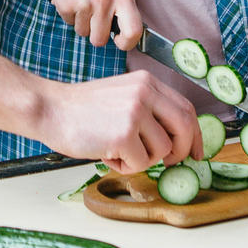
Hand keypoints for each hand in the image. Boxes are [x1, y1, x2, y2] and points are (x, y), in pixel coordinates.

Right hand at [37, 0, 142, 48]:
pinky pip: (68, 22)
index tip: (118, 41)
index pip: (133, 31)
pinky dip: (68, 12)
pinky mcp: (65, 4)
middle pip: (100, 39)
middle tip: (93, 14)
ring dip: (81, 20)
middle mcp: (105, 0)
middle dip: (95, 32)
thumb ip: (122, 3)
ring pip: (82, 32)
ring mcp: (84, 3)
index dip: (127, 43)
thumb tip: (126, 32)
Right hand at [39, 72, 202, 173]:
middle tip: (170, 162)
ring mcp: (136, 111)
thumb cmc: (83, 109)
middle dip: (182, 151)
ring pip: (163, 150)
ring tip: (117, 149)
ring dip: (143, 159)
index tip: (196, 152)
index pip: (186, 108)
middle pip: (186, 127)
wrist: (51, 109)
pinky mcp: (125, 133)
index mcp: (148, 82)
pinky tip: (106, 152)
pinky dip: (125, 166)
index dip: (195, 134)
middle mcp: (146, 92)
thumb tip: (176, 140)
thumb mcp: (122, 96)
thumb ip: (149, 110)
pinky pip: (141, 163)